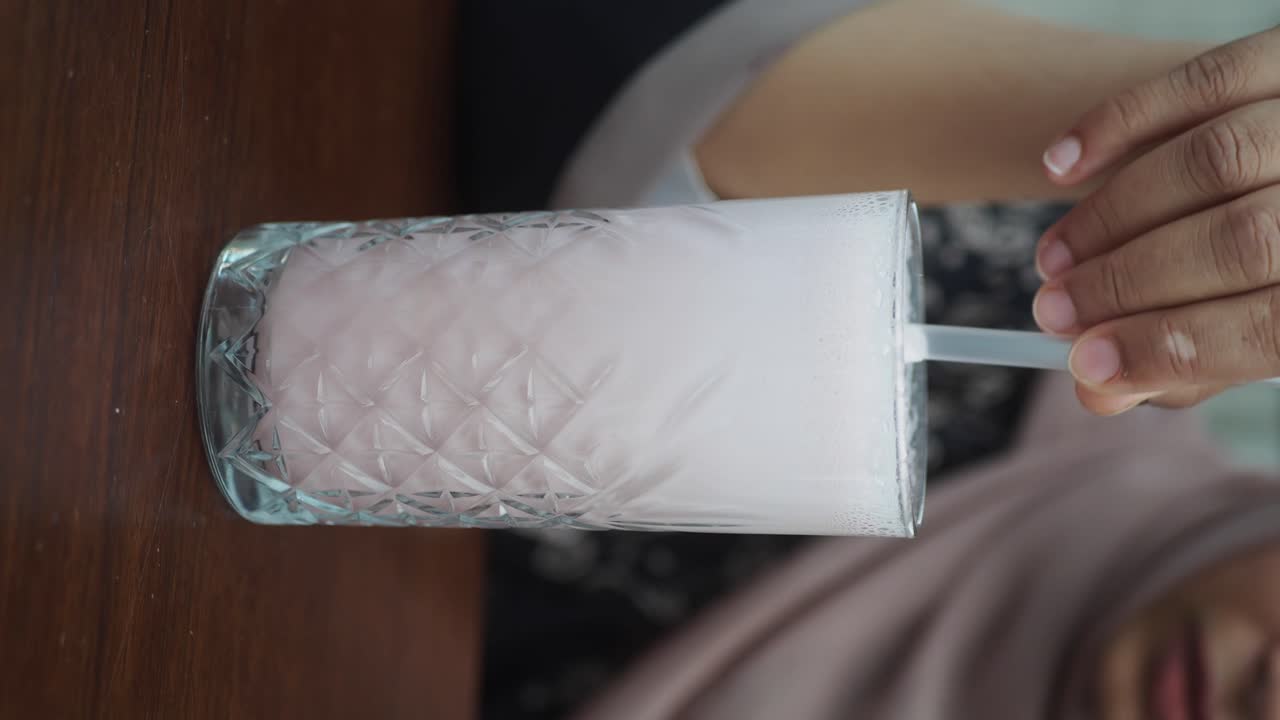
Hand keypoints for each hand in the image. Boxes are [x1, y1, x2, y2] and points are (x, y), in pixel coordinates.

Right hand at [1032, 26, 1279, 413]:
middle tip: (1053, 312)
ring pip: (1212, 161)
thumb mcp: (1260, 333)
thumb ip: (1191, 365)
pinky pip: (1201, 79)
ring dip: (1110, 217)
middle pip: (1242, 241)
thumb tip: (1098, 389)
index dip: (1172, 349)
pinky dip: (1115, 124)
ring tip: (1052, 259)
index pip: (1274, 325)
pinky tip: (1059, 168)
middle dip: (1127, 283)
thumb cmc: (1272, 271)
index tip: (1088, 365)